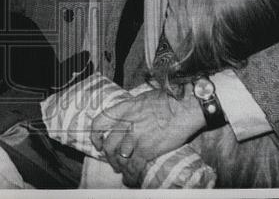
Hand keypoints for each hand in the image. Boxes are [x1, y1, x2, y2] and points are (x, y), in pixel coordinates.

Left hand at [90, 87, 204, 186]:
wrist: (183, 106)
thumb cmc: (167, 99)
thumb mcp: (142, 99)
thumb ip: (131, 110)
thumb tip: (129, 117)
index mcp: (123, 109)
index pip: (99, 123)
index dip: (95, 136)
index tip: (99, 144)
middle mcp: (125, 124)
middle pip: (109, 145)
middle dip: (109, 157)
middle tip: (114, 161)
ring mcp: (135, 138)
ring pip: (119, 158)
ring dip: (120, 167)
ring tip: (123, 171)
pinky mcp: (146, 150)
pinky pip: (133, 167)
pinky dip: (131, 175)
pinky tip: (132, 179)